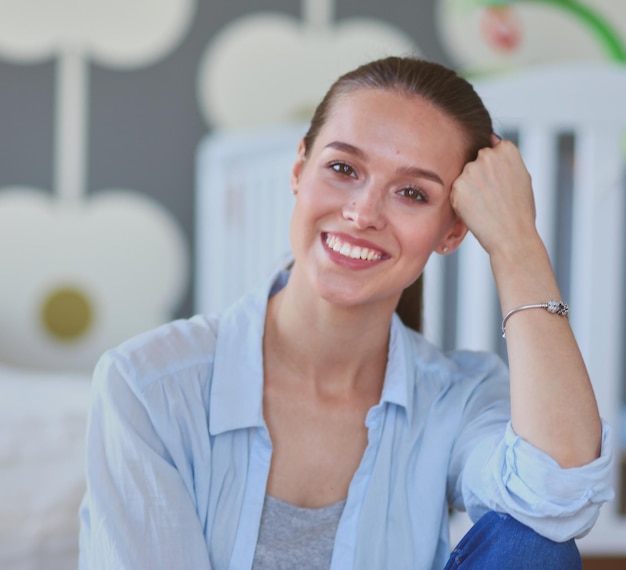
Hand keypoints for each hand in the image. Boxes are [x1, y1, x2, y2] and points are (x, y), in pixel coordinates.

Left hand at [450, 134, 538, 257]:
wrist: (512, 236)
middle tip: (491, 198)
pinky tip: (476, 211)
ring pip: (464, 177)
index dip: (493, 170)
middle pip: (475, 162)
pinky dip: (461, 200)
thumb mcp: (521, 176)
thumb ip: (505, 157)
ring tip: (485, 205)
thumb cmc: (520, 210)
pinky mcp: (458, 185)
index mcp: (507, 149)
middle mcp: (488, 155)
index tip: (498, 185)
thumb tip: (492, 138)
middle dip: (479, 177)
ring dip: (469, 189)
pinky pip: (456, 191)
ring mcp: (471, 169)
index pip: (491, 149)